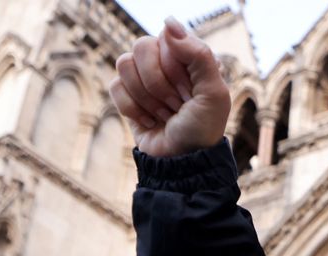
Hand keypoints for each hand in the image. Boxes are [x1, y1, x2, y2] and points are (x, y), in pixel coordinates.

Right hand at [108, 18, 230, 156]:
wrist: (182, 162)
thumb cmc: (203, 128)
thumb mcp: (214, 93)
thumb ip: (199, 54)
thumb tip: (167, 22)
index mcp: (188, 55)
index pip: (166, 39)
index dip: (174, 67)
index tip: (189, 91)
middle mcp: (165, 61)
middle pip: (141, 47)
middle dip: (158, 83)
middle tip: (176, 104)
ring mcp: (144, 77)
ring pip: (124, 64)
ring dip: (146, 97)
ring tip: (164, 113)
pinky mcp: (127, 95)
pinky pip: (114, 86)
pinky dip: (133, 109)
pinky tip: (150, 121)